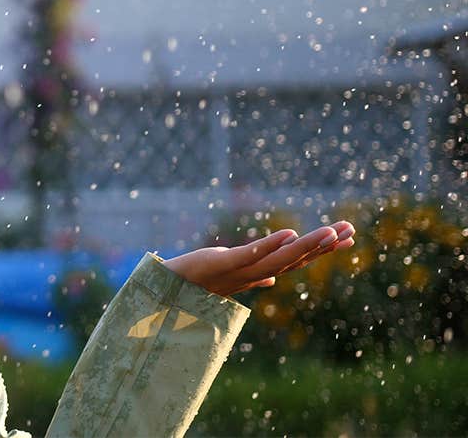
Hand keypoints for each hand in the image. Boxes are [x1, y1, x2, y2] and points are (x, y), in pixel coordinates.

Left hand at [162, 221, 355, 296]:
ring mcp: (238, 271)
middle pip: (295, 259)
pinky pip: (249, 256)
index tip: (348, 238)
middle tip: (352, 230)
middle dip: (323, 246)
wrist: (165, 289)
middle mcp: (252, 275)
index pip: (295, 261)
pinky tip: (288, 233)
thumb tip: (272, 279)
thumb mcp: (229, 276)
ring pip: (279, 259)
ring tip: (331, 232)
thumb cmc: (196, 282)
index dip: (321, 251)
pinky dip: (269, 246)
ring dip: (306, 246)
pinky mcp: (221, 265)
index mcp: (257, 274)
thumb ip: (252, 275)